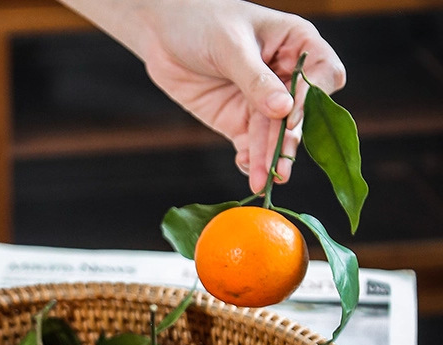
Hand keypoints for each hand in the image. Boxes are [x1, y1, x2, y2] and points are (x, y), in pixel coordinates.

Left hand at [59, 0, 345, 192]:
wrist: (162, 34)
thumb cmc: (201, 22)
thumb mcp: (230, 47)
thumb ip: (256, 80)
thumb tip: (284, 110)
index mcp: (295, 44)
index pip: (322, 75)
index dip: (310, 98)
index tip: (289, 117)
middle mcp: (285, 76)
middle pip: (298, 114)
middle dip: (286, 141)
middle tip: (278, 169)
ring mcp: (262, 102)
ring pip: (274, 136)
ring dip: (268, 159)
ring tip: (262, 180)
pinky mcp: (239, 122)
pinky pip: (250, 147)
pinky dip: (250, 161)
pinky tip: (247, 172)